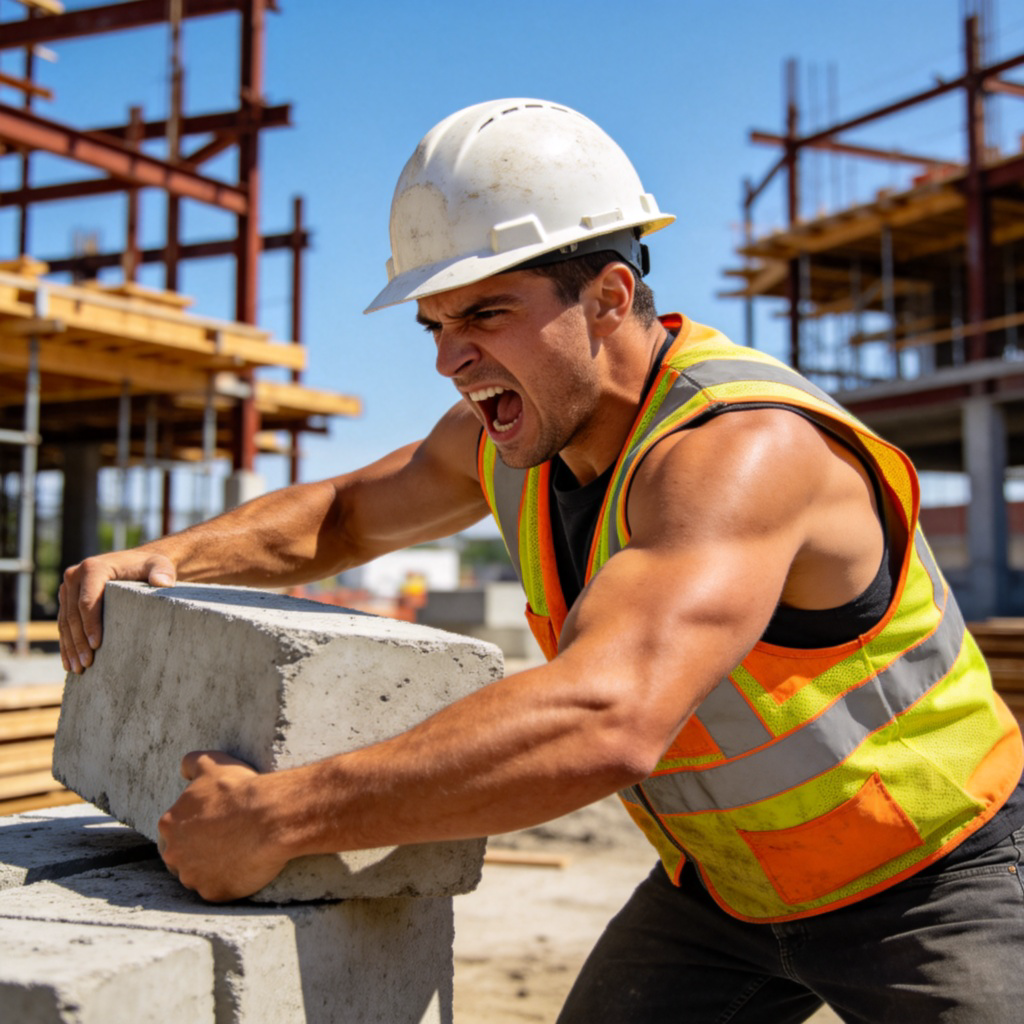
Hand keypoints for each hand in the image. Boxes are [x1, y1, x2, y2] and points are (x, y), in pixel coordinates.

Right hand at [58, 550, 176, 673]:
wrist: (136, 563)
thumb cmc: (149, 566)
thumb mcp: (159, 566)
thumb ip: (162, 572)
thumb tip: (163, 583)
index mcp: (93, 568)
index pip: (88, 602)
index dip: (90, 625)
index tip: (96, 646)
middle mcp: (75, 576)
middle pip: (73, 615)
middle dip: (79, 642)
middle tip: (86, 665)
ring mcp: (68, 588)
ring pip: (65, 622)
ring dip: (70, 647)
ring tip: (78, 668)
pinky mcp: (66, 599)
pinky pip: (63, 623)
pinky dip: (66, 643)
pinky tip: (69, 662)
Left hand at [158, 751, 290, 902]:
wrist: (269, 816)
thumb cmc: (240, 789)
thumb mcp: (213, 764)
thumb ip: (192, 762)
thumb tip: (183, 769)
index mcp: (169, 824)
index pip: (173, 831)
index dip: (194, 827)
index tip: (214, 823)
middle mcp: (174, 854)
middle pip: (182, 857)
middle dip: (198, 851)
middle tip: (225, 839)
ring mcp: (193, 876)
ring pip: (198, 875)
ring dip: (212, 867)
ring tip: (237, 852)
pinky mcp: (213, 893)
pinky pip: (218, 889)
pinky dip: (229, 880)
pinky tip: (245, 865)